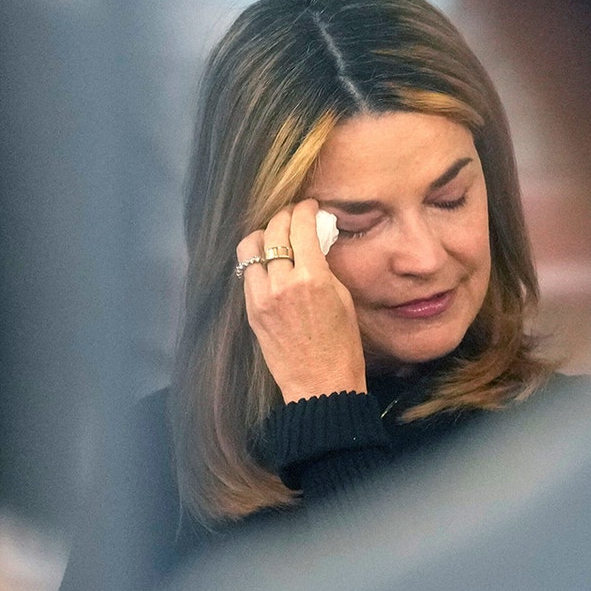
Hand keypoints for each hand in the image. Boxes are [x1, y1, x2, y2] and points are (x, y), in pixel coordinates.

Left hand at [237, 199, 366, 402]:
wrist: (320, 384)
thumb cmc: (342, 346)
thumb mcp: (343, 298)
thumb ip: (324, 266)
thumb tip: (314, 243)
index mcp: (311, 278)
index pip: (300, 227)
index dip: (305, 209)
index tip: (310, 206)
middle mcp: (281, 283)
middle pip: (272, 231)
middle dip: (284, 216)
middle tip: (294, 215)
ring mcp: (261, 298)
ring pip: (249, 248)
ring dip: (262, 235)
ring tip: (274, 236)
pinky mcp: (251, 311)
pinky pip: (247, 273)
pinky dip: (256, 260)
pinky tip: (268, 262)